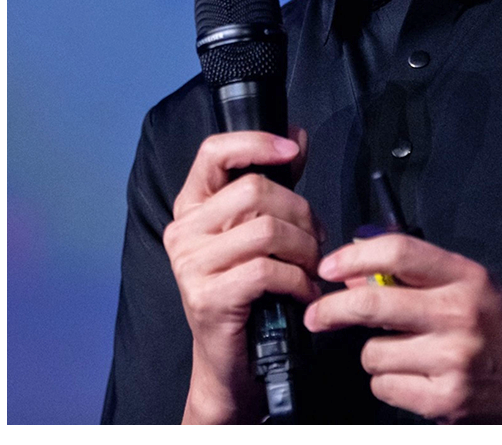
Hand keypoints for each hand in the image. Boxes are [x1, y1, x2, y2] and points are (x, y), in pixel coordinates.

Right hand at [163, 128, 320, 422]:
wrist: (230, 362)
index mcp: (191, 207)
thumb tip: (296, 138)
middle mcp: (183, 231)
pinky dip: (299, 281)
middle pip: (254, 190)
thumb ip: (274, 187)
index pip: (213, 152)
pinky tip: (304, 293)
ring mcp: (191, 264)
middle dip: (301, 212)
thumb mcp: (257, 234)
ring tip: (312, 268)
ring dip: (305, 249)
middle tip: (317, 239)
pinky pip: (268, 271)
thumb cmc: (248, 294)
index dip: (255, 142)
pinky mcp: (208, 296)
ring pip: (266, 230)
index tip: (291, 150)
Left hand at [304, 233, 501, 422]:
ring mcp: (452, 360)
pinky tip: (415, 377)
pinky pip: (383, 386)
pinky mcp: (445, 399)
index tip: (327, 268)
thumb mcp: (467, 285)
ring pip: (372, 353)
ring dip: (375, 354)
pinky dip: (389, 383)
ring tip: (405, 354)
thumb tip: (349, 275)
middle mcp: (459, 315)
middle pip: (371, 304)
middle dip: (331, 310)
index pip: (397, 251)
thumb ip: (414, 274)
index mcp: (465, 278)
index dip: (351, 257)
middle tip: (317, 315)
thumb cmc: (496, 328)